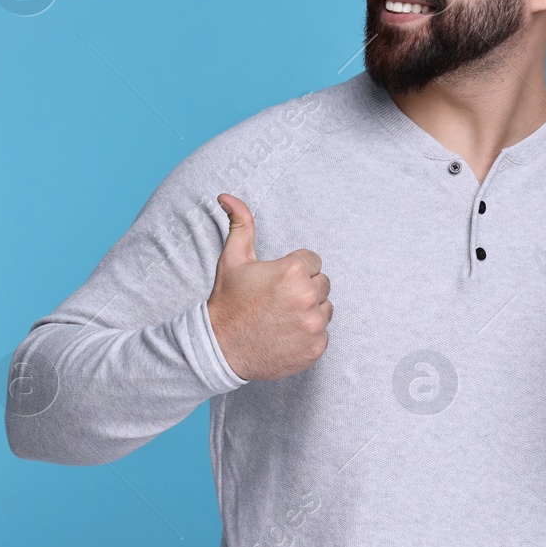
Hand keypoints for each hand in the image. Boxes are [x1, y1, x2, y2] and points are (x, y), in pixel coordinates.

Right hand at [206, 193, 331, 380]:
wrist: (220, 350)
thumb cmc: (227, 302)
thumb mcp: (232, 260)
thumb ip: (240, 224)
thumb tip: (227, 196)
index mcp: (292, 271)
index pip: (312, 261)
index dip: (292, 271)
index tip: (274, 283)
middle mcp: (307, 297)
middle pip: (322, 284)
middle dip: (303, 289)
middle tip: (276, 301)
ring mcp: (314, 325)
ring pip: (325, 308)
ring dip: (309, 311)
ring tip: (281, 318)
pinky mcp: (316, 347)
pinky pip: (323, 333)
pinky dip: (308, 336)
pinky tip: (285, 336)